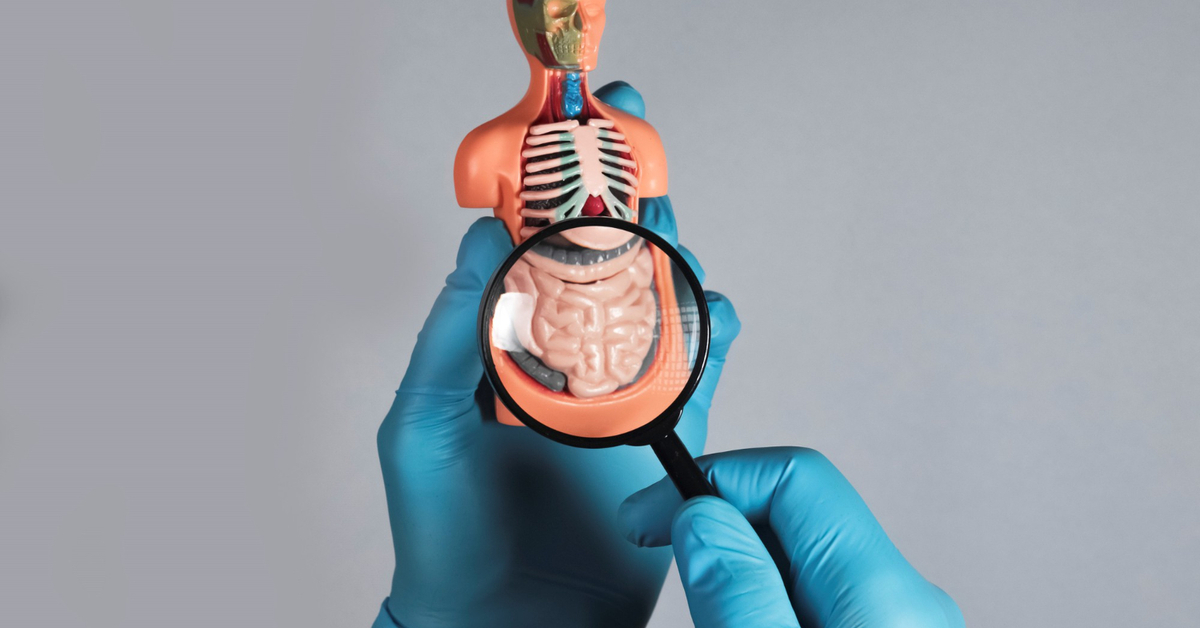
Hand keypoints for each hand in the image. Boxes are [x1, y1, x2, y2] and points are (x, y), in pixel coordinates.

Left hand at [373, 83, 741, 627]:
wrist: (500, 625)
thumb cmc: (443, 533)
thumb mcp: (421, 426)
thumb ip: (451, 335)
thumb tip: (483, 242)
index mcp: (500, 344)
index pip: (530, 247)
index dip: (553, 188)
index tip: (573, 136)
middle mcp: (561, 360)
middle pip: (605, 262)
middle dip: (626, 203)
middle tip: (640, 161)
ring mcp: (614, 394)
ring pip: (656, 302)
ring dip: (672, 257)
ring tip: (674, 234)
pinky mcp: (661, 435)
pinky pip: (697, 371)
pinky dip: (710, 332)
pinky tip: (708, 309)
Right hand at [619, 448, 965, 627]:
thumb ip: (742, 598)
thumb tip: (702, 519)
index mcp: (884, 596)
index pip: (795, 477)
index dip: (714, 479)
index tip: (651, 514)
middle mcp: (901, 600)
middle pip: (794, 515)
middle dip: (716, 522)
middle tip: (655, 547)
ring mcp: (894, 623)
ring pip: (797, 559)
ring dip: (734, 565)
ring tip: (697, 605)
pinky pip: (811, 596)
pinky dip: (759, 596)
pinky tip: (735, 618)